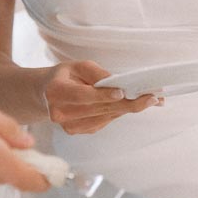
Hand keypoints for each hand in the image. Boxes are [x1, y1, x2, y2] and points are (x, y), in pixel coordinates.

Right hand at [42, 61, 161, 134]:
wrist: (44, 94)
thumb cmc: (64, 77)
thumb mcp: (77, 66)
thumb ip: (96, 73)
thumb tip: (118, 82)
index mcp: (55, 91)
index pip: (82, 95)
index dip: (103, 95)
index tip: (122, 92)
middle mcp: (59, 112)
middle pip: (99, 109)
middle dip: (128, 103)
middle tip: (152, 98)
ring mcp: (68, 126)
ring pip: (105, 117)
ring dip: (128, 109)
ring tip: (150, 100)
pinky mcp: (77, 131)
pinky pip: (103, 122)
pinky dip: (118, 113)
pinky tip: (131, 105)